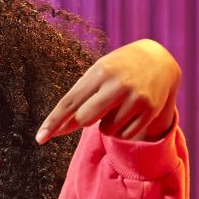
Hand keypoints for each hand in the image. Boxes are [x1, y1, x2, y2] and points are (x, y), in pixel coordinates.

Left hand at [35, 38, 181, 142]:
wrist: (158, 60)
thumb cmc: (118, 70)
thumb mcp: (98, 74)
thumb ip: (80, 99)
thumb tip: (60, 129)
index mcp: (99, 71)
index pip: (70, 101)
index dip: (53, 122)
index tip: (40, 139)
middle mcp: (117, 84)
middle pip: (85, 119)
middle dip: (84, 120)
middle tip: (98, 107)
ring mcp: (135, 97)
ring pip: (106, 130)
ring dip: (107, 124)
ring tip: (119, 104)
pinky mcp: (149, 110)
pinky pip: (124, 135)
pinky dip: (122, 129)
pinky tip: (131, 112)